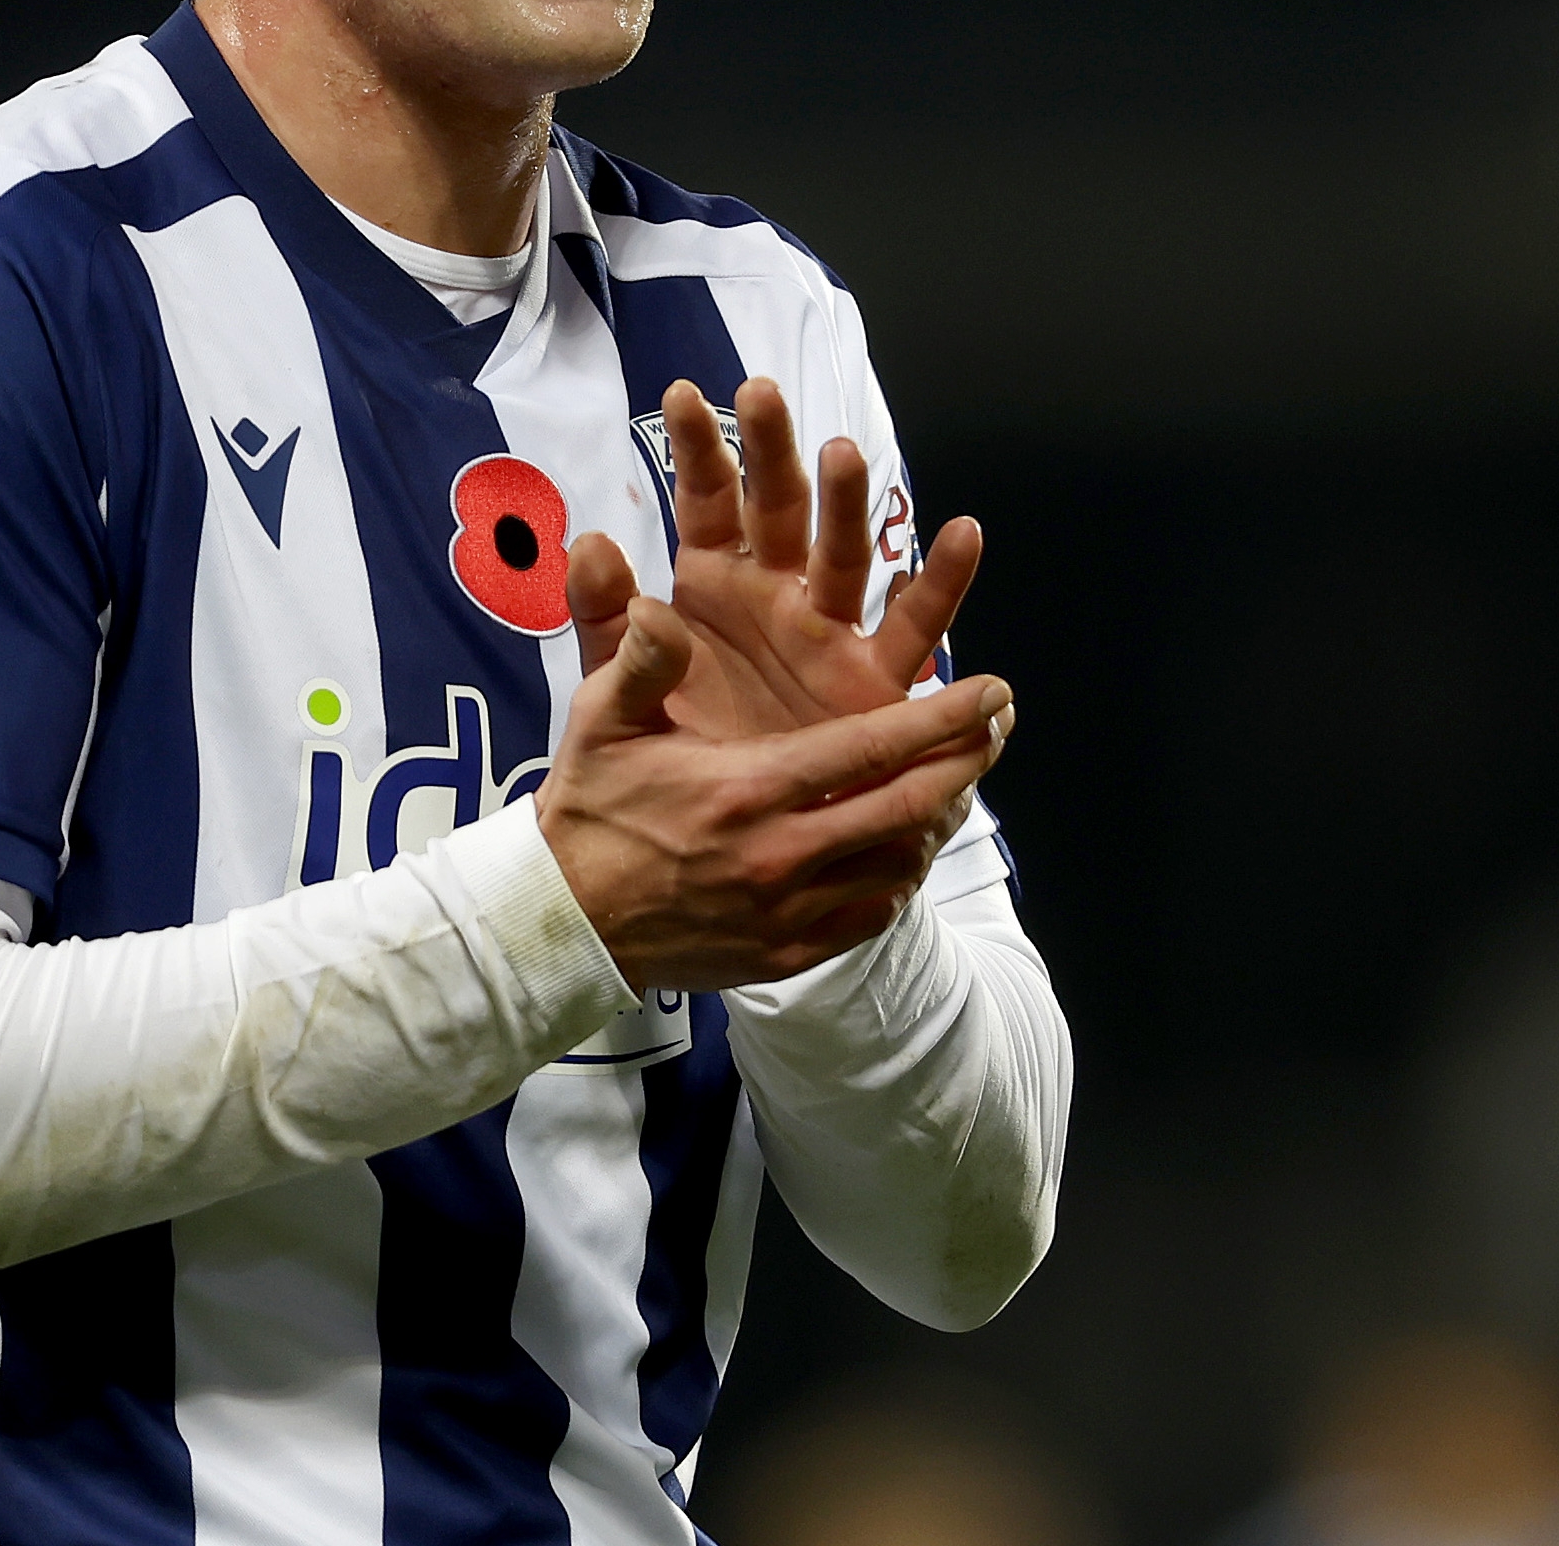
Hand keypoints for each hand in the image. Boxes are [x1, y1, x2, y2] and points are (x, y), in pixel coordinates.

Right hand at [534, 591, 1013, 988]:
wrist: (559, 922)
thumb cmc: (588, 809)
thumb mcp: (601, 720)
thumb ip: (640, 659)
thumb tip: (655, 603)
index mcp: (747, 789)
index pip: (872, 748)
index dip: (944, 719)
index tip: (993, 692)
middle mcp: (781, 854)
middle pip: (908, 806)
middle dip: (966, 762)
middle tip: (999, 727)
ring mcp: (788, 913)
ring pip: (898, 864)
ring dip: (939, 820)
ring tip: (960, 780)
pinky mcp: (787, 955)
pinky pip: (870, 915)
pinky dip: (900, 877)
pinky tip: (907, 846)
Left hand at [563, 376, 984, 740]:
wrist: (723, 838)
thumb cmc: (677, 751)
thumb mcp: (620, 689)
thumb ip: (607, 621)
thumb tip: (589, 542)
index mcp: (713, 586)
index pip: (707, 505)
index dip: (697, 451)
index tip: (682, 394)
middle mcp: (776, 593)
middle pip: (780, 509)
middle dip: (773, 452)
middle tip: (762, 396)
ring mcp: (830, 629)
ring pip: (844, 552)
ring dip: (848, 503)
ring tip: (844, 454)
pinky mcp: (875, 678)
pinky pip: (914, 625)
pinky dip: (942, 580)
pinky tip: (963, 534)